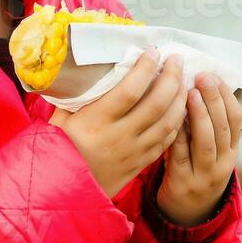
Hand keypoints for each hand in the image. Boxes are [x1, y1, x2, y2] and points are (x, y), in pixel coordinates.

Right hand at [49, 50, 187, 196]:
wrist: (59, 190)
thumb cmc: (58, 149)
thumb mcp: (59, 119)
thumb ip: (78, 96)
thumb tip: (93, 69)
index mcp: (95, 122)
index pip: (129, 91)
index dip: (145, 69)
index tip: (153, 52)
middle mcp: (118, 137)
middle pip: (156, 105)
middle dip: (171, 78)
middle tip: (176, 60)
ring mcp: (132, 153)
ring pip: (167, 123)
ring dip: (180, 99)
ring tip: (183, 80)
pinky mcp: (139, 165)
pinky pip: (166, 142)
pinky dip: (177, 123)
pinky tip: (179, 108)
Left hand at [158, 72, 241, 226]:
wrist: (187, 214)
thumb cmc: (197, 170)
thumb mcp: (212, 152)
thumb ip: (210, 125)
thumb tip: (201, 84)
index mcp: (232, 151)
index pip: (236, 120)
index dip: (226, 96)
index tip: (214, 76)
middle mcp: (223, 163)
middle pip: (222, 128)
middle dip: (214, 99)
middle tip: (203, 77)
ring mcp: (204, 175)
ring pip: (206, 142)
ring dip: (199, 115)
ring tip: (190, 92)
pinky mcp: (182, 183)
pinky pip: (180, 155)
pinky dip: (177, 135)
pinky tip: (170, 117)